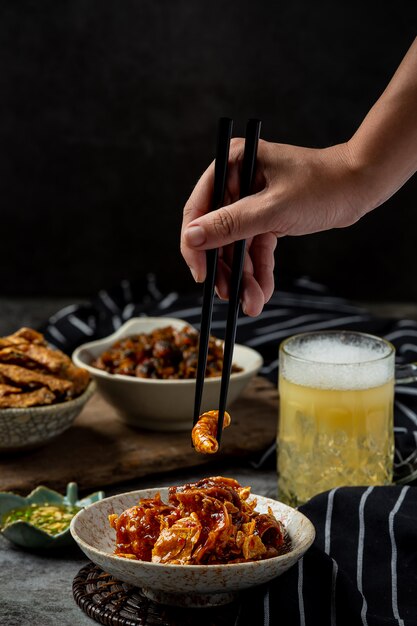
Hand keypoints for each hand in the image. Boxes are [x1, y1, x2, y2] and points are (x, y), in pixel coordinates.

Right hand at [181, 138, 365, 315]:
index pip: (199, 209)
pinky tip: (260, 292)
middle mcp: (238, 181)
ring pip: (237, 246)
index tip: (201, 275)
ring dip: (243, 276)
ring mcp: (252, 201)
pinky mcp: (267, 218)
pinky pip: (255, 249)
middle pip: (217, 233)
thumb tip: (191, 237)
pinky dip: (258, 271)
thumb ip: (230, 224)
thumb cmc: (322, 186)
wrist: (360, 187)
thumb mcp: (273, 209)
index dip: (195, 245)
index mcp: (233, 164)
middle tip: (229, 296)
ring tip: (250, 303)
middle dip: (226, 268)